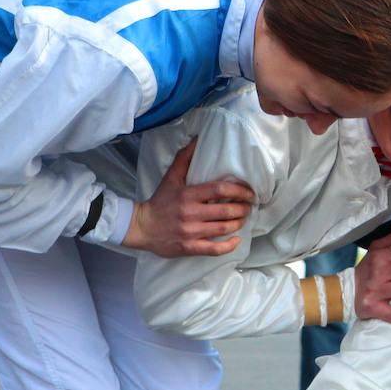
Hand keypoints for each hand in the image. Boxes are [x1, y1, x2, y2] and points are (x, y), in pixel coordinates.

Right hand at [124, 139, 254, 256]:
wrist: (141, 227)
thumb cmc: (160, 201)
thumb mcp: (171, 178)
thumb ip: (185, 158)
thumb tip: (197, 140)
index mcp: (187, 195)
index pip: (219, 189)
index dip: (239, 190)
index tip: (249, 192)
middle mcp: (190, 213)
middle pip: (225, 210)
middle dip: (242, 208)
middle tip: (249, 206)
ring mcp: (190, 232)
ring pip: (223, 228)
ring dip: (239, 223)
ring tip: (244, 218)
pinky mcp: (189, 247)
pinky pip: (214, 249)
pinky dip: (229, 246)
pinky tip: (236, 239)